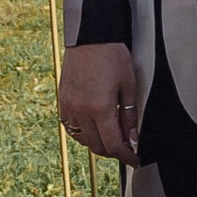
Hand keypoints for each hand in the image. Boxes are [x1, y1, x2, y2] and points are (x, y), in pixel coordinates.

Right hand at [58, 40, 140, 164]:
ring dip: (98, 143)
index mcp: (100, 108)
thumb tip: (132, 138)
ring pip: (83, 139)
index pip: (113, 145)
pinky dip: (83, 133)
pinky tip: (93, 128)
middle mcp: (81, 111)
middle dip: (113, 152)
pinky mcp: (62, 101)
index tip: (134, 160)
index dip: (126, 156)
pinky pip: (71, 127)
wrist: (90, 36)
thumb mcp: (128, 85)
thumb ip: (129, 115)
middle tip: (126, 149)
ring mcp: (69, 107)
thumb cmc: (111, 55)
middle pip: (97, 146)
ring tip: (112, 138)